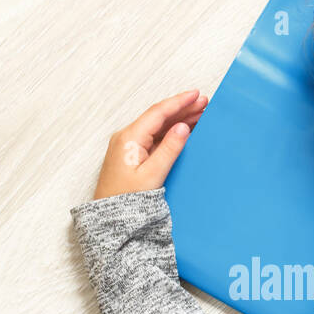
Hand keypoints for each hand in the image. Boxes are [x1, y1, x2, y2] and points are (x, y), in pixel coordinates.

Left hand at [91, 89, 208, 200]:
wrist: (110, 218)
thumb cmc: (127, 200)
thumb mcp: (153, 175)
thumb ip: (169, 149)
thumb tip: (183, 127)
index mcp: (129, 138)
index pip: (158, 112)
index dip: (179, 101)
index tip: (196, 95)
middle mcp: (127, 137)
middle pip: (158, 117)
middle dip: (182, 108)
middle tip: (203, 103)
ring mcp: (128, 145)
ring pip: (157, 126)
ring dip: (178, 119)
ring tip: (199, 113)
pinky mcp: (132, 154)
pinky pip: (154, 137)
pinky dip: (170, 132)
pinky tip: (183, 130)